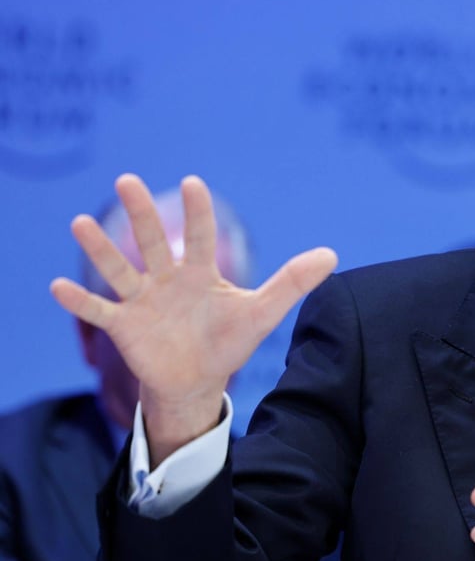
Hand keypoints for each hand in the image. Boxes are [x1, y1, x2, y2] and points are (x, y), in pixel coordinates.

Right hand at [50, 174, 336, 464]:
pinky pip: (98, 311)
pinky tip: (57, 285)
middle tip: (128, 179)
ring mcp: (142, 302)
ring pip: (119, 270)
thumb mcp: (262, 312)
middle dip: (141, 214)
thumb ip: (292, 282)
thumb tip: (332, 254)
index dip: (198, 212)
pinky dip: (79, 301)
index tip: (193, 182)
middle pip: (153, 243)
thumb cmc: (228, 341)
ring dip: (101, 249)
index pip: (200, 237)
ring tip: (81, 223)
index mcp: (201, 274)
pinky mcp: (124, 328)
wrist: (198, 381)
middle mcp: (168, 280)